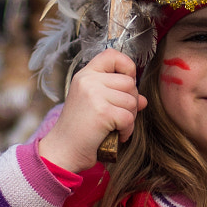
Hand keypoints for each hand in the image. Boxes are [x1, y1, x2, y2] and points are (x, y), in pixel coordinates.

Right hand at [44, 50, 146, 171]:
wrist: (63, 151)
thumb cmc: (80, 129)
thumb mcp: (95, 105)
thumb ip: (117, 96)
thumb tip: (143, 100)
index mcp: (85, 75)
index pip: (112, 55)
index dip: (127, 66)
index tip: (126, 83)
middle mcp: (88, 81)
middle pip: (129, 82)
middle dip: (130, 102)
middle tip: (117, 116)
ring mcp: (94, 95)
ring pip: (132, 101)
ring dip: (129, 118)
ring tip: (115, 127)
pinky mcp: (102, 112)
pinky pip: (129, 118)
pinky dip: (127, 130)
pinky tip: (117, 135)